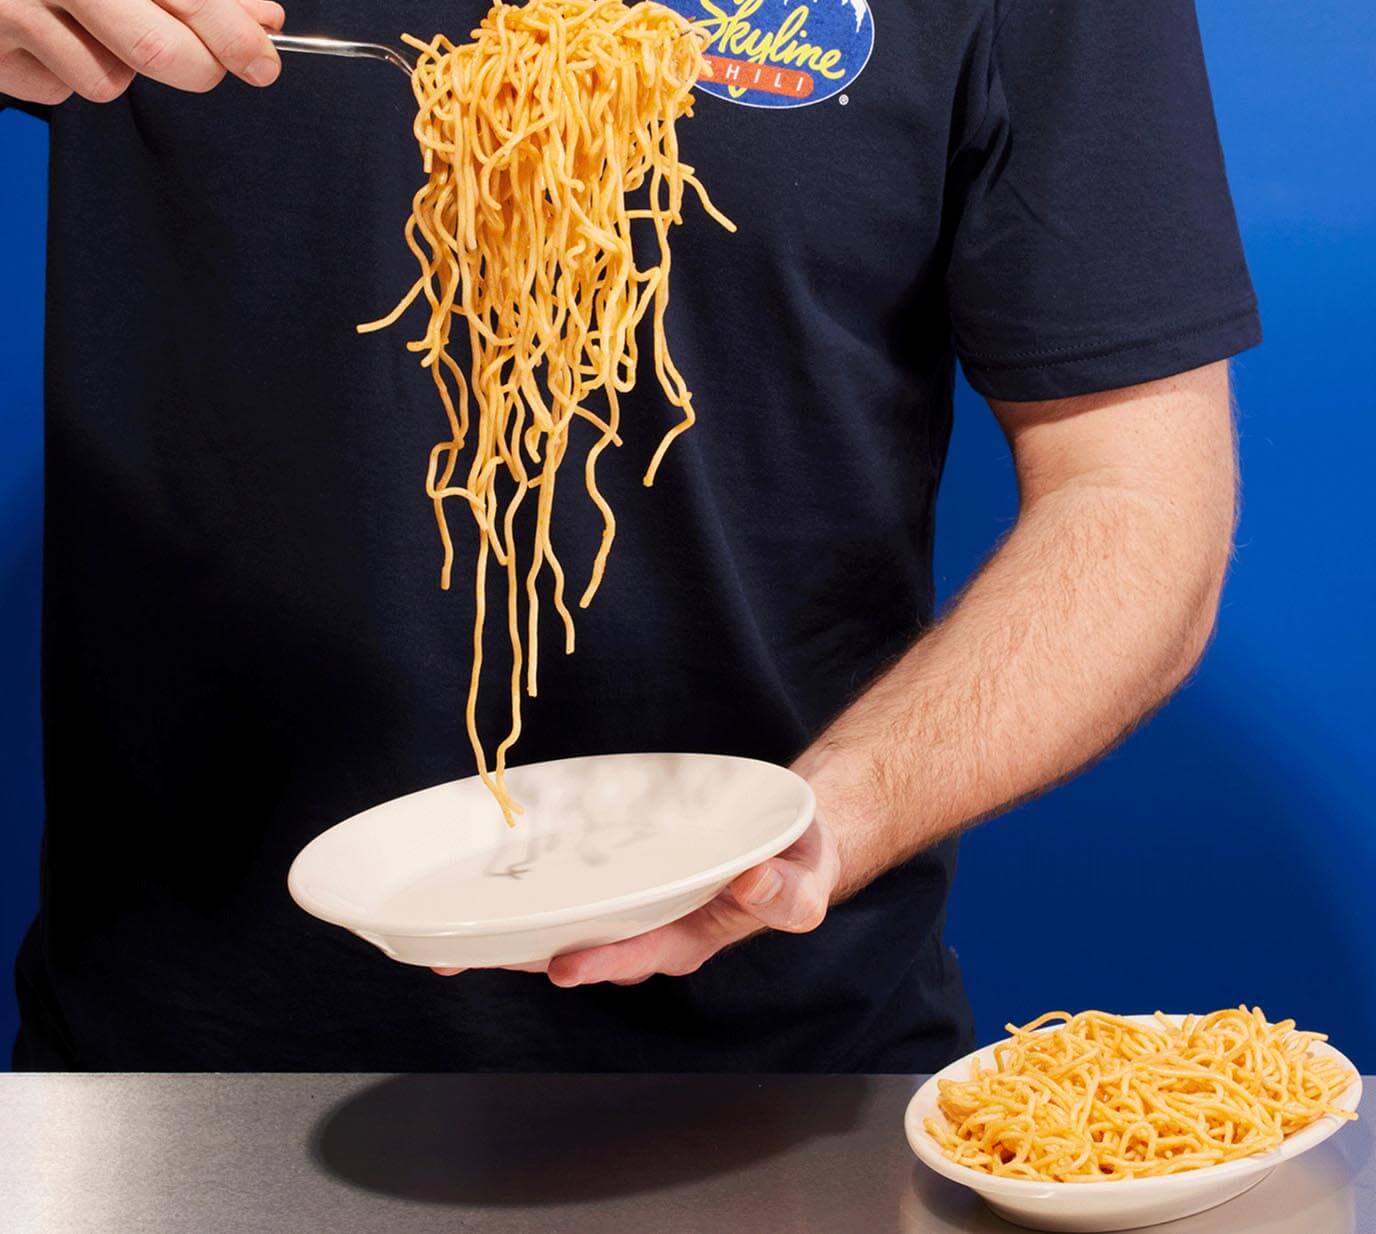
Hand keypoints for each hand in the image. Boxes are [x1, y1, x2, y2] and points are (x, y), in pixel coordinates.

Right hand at [0, 0, 284, 105]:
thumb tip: (265, 22)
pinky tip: (46, 36)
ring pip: (110, 81)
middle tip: (207, 65)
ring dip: (116, 66)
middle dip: (198, 67)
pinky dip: (65, 71)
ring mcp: (18, 5)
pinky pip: (62, 88)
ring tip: (87, 24)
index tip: (263, 62)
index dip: (233, 33)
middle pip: (157, 49)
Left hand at [433, 813, 840, 985]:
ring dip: (508, 932)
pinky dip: (526, 891)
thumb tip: (750, 885)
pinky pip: (566, 888)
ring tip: (450, 936)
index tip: (565, 967)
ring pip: (561, 924)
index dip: (602, 961)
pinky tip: (483, 884)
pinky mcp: (615, 879)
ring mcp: (628, 906)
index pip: (641, 954)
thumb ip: (786, 894)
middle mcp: (649, 929)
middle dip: (524, 954)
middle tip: (465, 953)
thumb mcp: (805, 879)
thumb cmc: (794, 864)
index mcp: (692, 936)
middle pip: (580, 948)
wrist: (785, 838)